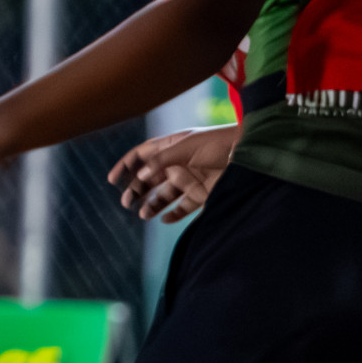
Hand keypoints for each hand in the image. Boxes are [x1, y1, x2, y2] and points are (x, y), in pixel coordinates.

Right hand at [107, 123, 238, 222]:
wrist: (248, 153)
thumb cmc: (216, 143)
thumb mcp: (186, 147)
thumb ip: (162, 161)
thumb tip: (140, 176)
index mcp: (169, 147)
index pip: (140, 156)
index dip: (125, 166)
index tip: (112, 179)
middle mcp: (175, 165)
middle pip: (148, 179)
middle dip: (135, 190)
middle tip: (125, 202)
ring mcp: (187, 180)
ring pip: (163, 195)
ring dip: (152, 204)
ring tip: (143, 214)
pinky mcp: (201, 195)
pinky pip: (182, 207)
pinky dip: (173, 214)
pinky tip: (165, 219)